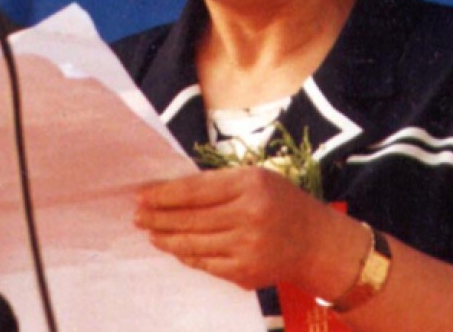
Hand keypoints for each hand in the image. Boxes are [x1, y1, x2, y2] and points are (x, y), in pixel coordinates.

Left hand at [133, 166, 341, 290]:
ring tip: (150, 232)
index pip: (195, 191)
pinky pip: (205, 264)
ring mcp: (247, 248)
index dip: (164, 194)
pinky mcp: (246, 273)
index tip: (141, 196)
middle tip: (137, 216)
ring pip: (193, 244)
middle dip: (158, 218)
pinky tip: (174, 249)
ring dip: (166, 239)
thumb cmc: (279, 202)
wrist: (316, 242)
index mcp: (249, 185)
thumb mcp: (254, 178)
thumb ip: (217, 184)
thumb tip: (170, 191)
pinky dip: (186, 256)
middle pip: (190, 219)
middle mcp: (249, 216)